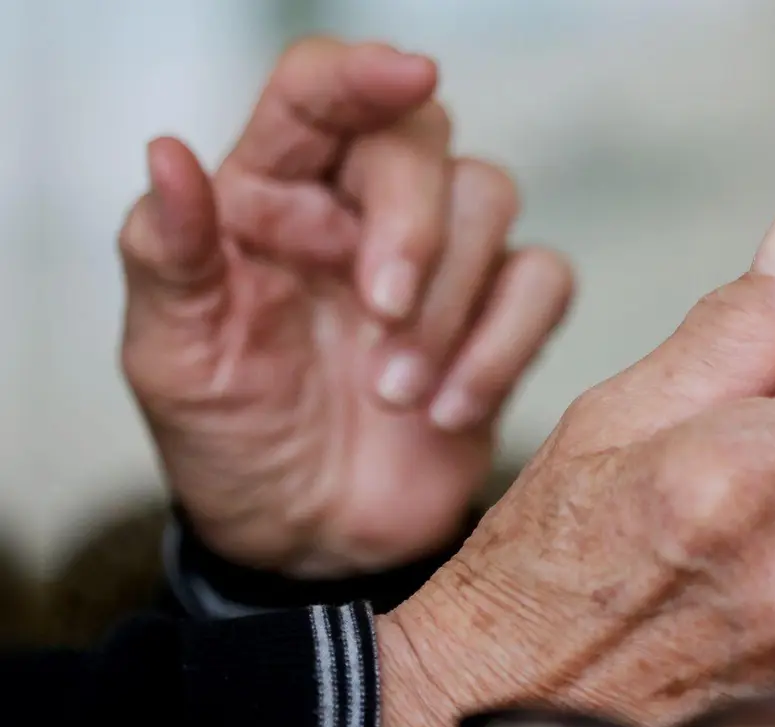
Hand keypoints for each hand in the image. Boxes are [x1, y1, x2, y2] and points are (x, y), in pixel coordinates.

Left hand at [118, 39, 572, 577]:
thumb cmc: (233, 439)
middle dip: (415, 224)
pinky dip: (505, 345)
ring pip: (491, 199)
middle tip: (381, 312)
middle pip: (423, 139)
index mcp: (271, 194)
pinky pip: (542, 282)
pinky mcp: (499, 318)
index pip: (316, 94)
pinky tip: (449, 410)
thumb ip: (169, 253)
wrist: (307, 541)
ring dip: (452, 303)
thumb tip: (167, 154)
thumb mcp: (173, 357)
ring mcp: (440, 261)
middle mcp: (359, 210)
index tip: (406, 73)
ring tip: (396, 394)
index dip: (362, 72)